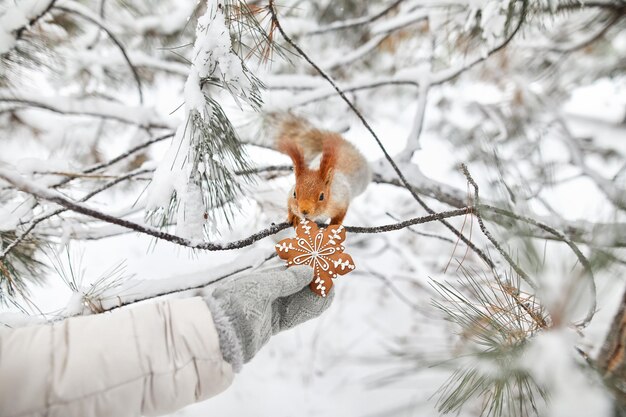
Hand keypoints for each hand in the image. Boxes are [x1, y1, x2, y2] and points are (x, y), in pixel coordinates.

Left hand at [203, 265, 333, 370]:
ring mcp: (270, 306)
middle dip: (312, 277)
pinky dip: (309, 308)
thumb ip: (287, 279)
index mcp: (260, 275)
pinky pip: (296, 313)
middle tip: (332, 273)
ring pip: (298, 297)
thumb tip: (309, 270)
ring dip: (313, 293)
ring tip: (331, 287)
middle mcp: (266, 289)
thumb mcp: (263, 287)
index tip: (321, 258)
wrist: (222, 335)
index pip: (287, 265)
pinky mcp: (274, 323)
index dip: (304, 261)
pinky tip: (322, 302)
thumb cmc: (238, 303)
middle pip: (295, 281)